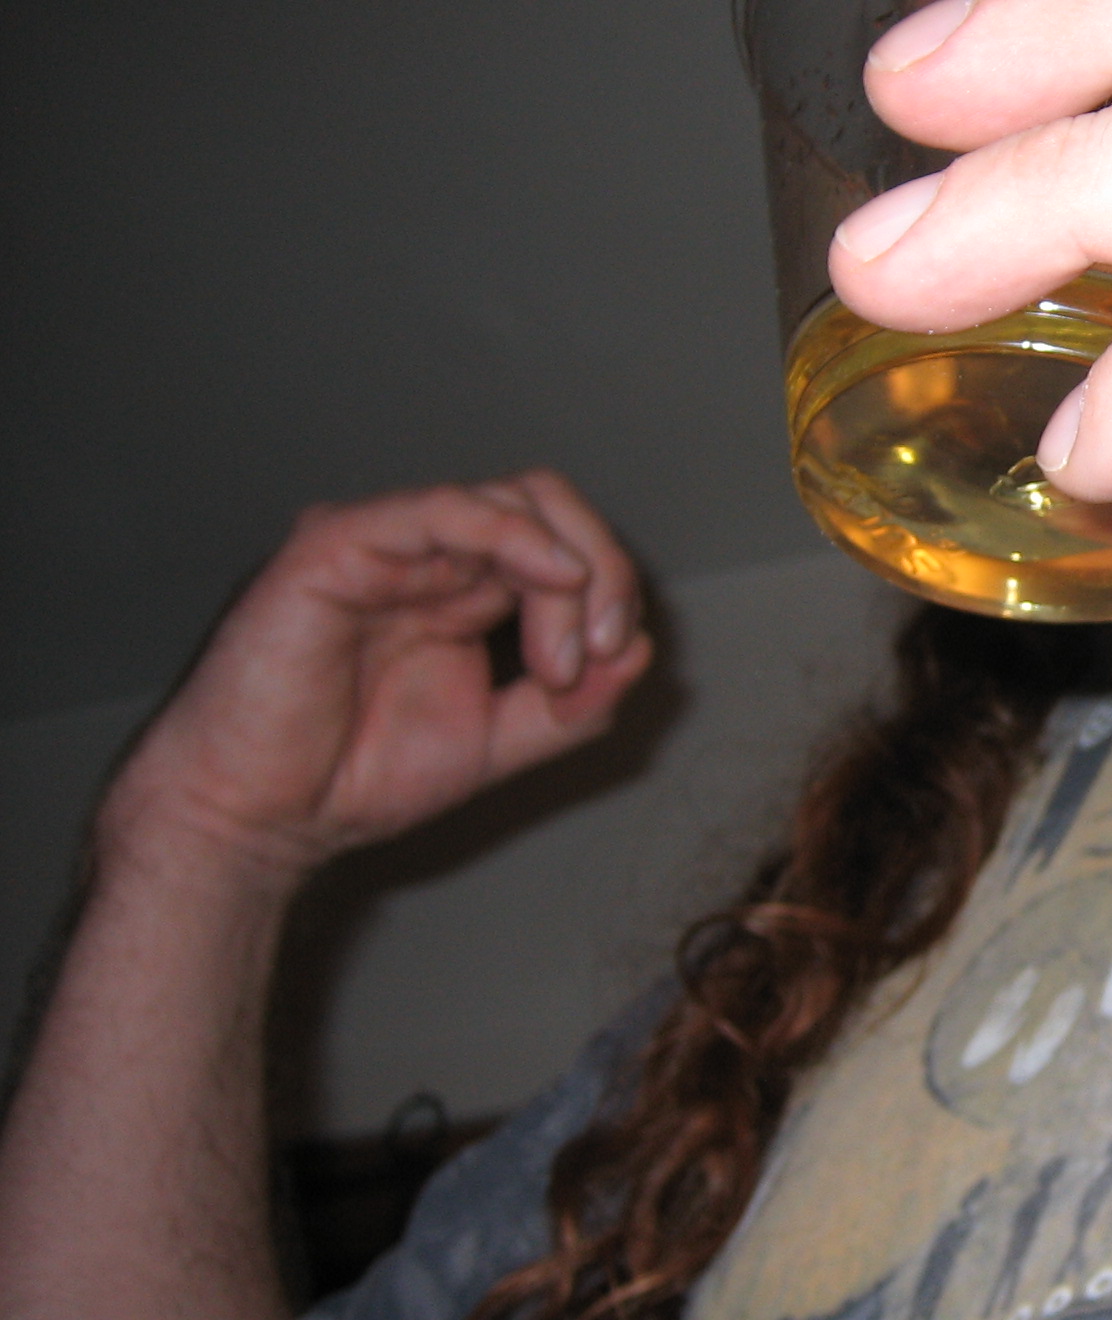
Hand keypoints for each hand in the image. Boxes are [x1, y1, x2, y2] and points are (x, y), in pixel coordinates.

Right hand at [102, 471, 651, 883]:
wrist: (260, 819)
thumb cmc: (354, 777)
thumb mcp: (500, 743)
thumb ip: (574, 705)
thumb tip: (643, 652)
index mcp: (466, 589)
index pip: (564, 545)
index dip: (611, 591)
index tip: (612, 666)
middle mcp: (429, 555)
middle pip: (548, 507)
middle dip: (602, 574)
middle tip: (599, 654)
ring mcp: (384, 544)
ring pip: (510, 500)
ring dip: (567, 575)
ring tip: (559, 659)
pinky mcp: (337, 544)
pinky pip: (439, 510)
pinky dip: (512, 535)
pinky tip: (551, 578)